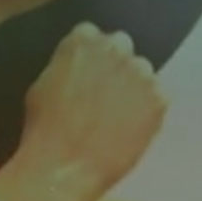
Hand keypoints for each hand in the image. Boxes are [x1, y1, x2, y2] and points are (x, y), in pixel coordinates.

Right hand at [0, 22, 166, 200]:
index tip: (84, 73)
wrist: (64, 166)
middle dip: (113, 65)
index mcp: (83, 39)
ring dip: (132, 87)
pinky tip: (127, 127)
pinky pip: (157, 97)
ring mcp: (141, 73)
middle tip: (101, 92)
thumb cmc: (43, 127)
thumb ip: (65, 63)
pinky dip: (146, 110)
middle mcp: (116, 47)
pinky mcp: (159, 99)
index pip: (92, 34)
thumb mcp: (42, 82)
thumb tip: (77, 63)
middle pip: (121, 47)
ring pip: (142, 72)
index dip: (88, 56)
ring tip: (115, 115)